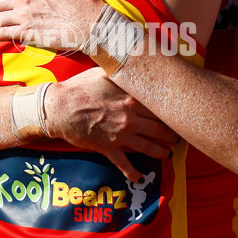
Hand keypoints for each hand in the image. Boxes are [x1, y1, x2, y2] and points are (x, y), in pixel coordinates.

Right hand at [46, 68, 177, 180]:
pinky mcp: (108, 148)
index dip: (171, 113)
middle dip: (171, 135)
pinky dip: (133, 173)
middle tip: (177, 138)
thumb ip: (121, 70)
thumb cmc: (80, 87)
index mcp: (131, 100)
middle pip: (159, 129)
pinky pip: (124, 164)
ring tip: (167, 154)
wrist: (60, 107)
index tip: (178, 115)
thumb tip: (132, 58)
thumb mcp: (103, 72)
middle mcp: (130, 119)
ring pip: (148, 147)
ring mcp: (120, 135)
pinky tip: (140, 179)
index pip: (160, 108)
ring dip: (160, 152)